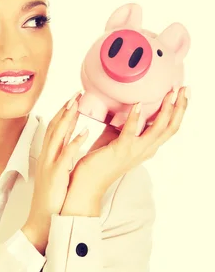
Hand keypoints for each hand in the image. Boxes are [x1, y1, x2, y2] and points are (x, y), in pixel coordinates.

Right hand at [22, 92, 89, 252]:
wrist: (41, 221)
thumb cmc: (52, 199)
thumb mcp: (57, 174)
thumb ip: (64, 158)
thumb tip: (73, 145)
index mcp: (48, 157)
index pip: (55, 129)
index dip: (63, 112)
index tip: (74, 98)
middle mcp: (47, 158)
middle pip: (54, 128)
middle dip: (65, 109)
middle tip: (77, 92)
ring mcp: (50, 166)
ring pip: (57, 137)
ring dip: (67, 119)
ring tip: (77, 103)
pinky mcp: (56, 176)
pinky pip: (65, 156)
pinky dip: (74, 143)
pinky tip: (84, 132)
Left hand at [61, 86, 189, 214]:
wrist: (88, 182)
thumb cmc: (99, 160)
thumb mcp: (115, 137)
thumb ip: (122, 123)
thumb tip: (121, 103)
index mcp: (146, 147)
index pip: (169, 128)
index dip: (179, 111)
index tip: (182, 93)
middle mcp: (145, 150)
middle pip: (171, 128)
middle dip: (180, 107)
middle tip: (184, 89)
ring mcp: (135, 151)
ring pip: (159, 130)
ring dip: (166, 110)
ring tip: (170, 94)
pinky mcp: (120, 150)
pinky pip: (131, 131)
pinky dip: (135, 117)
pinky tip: (137, 104)